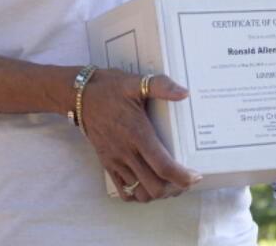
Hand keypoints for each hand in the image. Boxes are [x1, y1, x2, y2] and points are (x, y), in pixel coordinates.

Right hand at [81, 69, 200, 202]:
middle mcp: (127, 152)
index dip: (183, 177)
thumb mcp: (136, 82)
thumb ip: (161, 86)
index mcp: (138, 134)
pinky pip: (123, 191)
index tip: (196, 175)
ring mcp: (116, 161)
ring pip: (140, 193)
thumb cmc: (109, 88)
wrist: (79, 95)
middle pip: (155, 187)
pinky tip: (148, 184)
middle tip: (185, 178)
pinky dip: (138, 194)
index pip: (163, 166)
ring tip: (170, 183)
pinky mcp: (107, 164)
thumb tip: (184, 92)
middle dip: (174, 188)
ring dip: (158, 193)